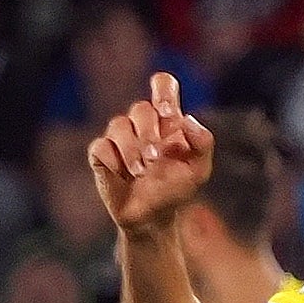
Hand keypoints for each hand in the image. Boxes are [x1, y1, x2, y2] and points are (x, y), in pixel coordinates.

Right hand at [88, 71, 214, 237]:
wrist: (153, 218)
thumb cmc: (176, 190)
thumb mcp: (198, 170)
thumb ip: (203, 143)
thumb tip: (187, 120)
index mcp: (166, 120)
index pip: (163, 84)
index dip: (163, 91)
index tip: (167, 113)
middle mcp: (141, 124)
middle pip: (140, 108)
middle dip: (149, 133)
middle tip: (155, 159)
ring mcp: (119, 137)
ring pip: (118, 124)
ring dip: (131, 150)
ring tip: (141, 172)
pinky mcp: (101, 154)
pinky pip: (100, 146)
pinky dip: (113, 161)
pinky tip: (123, 176)